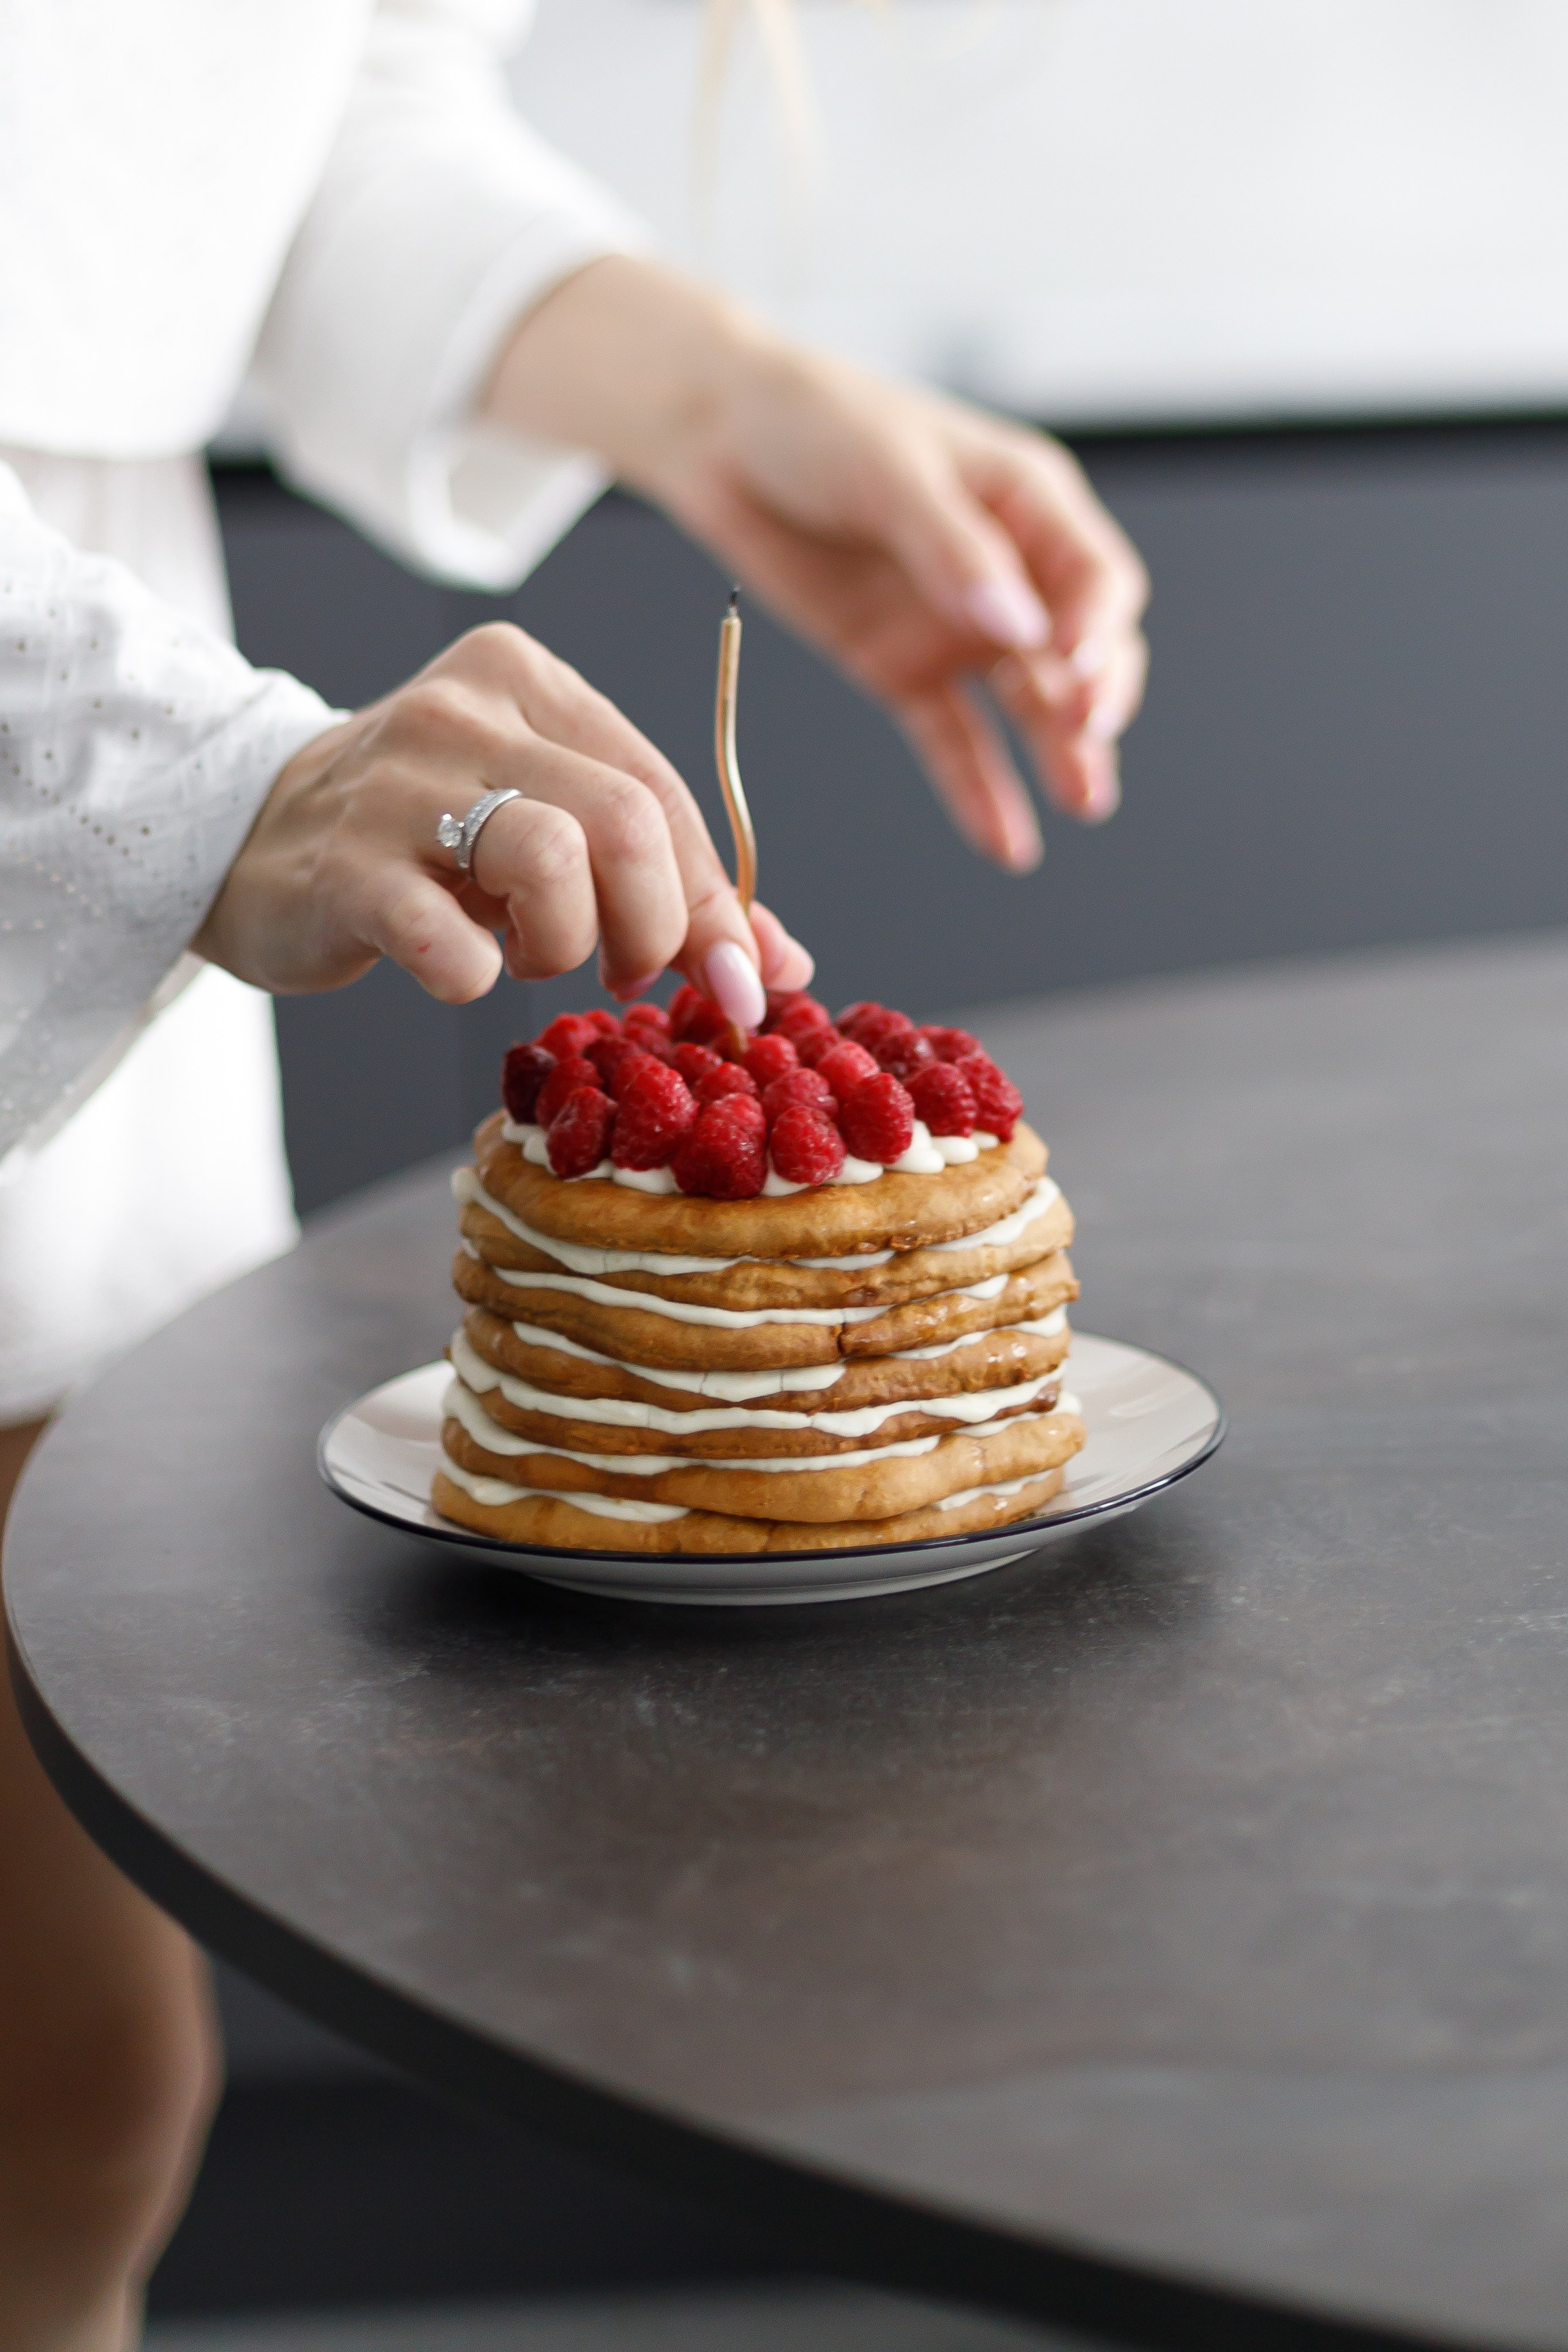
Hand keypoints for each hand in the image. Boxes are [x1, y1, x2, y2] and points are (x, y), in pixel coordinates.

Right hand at [195, 622, 810, 1020]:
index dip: (715, 902)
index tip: (739, 984)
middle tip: (625, 973)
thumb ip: (664, 884)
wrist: (246, 836)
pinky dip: (472, 974)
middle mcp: (465, 712)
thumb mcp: (546, 829)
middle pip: (625, 822)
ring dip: (564, 944)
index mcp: (529, 683)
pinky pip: (444, 936)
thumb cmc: (420, 838)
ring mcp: (397, 783)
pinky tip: (459, 966)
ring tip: (528, 956)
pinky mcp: (342, 865)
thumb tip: (777, 968)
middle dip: (653, 927)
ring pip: (549, 861)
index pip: (663, 790)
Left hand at [486, 259, 1148, 873]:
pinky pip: (954, 740)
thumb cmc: (816, 423)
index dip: (1097, 626)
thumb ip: (953, 552)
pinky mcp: (904, 669)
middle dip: (1093, 695)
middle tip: (1089, 737)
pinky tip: (1007, 841)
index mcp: (1026, 503)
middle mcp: (1007, 572)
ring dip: (1058, 752)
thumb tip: (1016, 625)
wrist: (721, 440)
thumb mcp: (889, 472)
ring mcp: (956, 626)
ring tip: (1083, 800)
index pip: (1093, 578)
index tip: (1080, 665)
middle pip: (1076, 649)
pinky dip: (979, 790)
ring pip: (1027, 704)